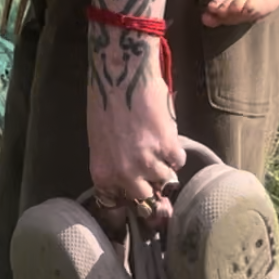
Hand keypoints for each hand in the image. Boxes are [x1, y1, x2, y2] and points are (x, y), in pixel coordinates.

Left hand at [87, 50, 184, 227]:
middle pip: (145, 197)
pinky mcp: (168, 147)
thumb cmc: (104, 100)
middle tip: (152, 168)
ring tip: (159, 145)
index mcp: (103, 173)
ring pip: (166, 179)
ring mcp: (148, 163)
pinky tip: (167, 134)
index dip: (128, 199)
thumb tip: (130, 177)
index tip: (136, 195)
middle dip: (149, 183)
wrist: (121, 72)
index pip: (115, 206)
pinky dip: (176, 150)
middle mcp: (124, 175)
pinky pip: (178, 160)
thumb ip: (113, 164)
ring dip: (165, 165)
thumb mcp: (100, 140)